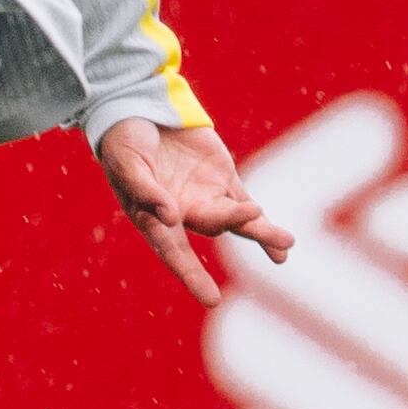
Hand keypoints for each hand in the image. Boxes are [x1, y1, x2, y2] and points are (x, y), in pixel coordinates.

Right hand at [95, 118, 291, 308]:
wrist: (139, 109)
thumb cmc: (123, 140)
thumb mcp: (125, 161)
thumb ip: (144, 189)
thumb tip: (170, 216)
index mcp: (150, 215)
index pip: (172, 248)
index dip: (191, 273)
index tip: (211, 299)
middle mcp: (180, 212)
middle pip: (211, 228)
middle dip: (234, 226)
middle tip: (253, 221)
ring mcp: (204, 197)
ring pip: (236, 221)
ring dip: (261, 233)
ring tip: (285, 243)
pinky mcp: (222, 180)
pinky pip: (247, 205)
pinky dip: (263, 222)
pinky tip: (282, 245)